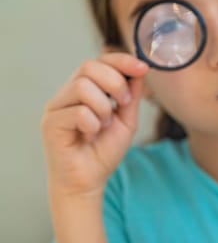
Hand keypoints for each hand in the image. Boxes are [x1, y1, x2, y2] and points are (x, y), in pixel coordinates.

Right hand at [41, 52, 148, 197]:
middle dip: (115, 83)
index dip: (122, 60)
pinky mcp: (50, 123)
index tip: (143, 67)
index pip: (100, 61)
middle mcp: (67, 94)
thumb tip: (140, 69)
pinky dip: (93, 125)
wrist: (89, 182)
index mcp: (85, 88)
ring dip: (104, 108)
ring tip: (104, 125)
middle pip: (89, 66)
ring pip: (83, 86)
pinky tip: (90, 136)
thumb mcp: (127, 119)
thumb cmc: (104, 151)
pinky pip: (78, 112)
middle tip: (124, 104)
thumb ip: (132, 95)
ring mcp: (56, 107)